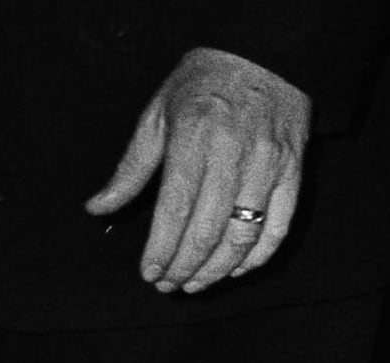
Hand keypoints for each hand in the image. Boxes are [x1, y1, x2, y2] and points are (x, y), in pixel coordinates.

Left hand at [85, 47, 309, 297]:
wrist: (265, 52)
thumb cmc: (204, 83)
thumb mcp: (159, 113)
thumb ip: (131, 167)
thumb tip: (98, 207)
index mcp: (194, 137)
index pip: (175, 210)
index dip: (161, 250)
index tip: (150, 273)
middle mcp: (233, 153)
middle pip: (207, 231)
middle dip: (184, 267)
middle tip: (168, 284)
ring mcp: (267, 164)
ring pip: (241, 238)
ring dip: (216, 271)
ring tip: (195, 283)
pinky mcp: (292, 171)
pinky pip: (277, 228)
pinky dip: (256, 258)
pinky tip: (234, 269)